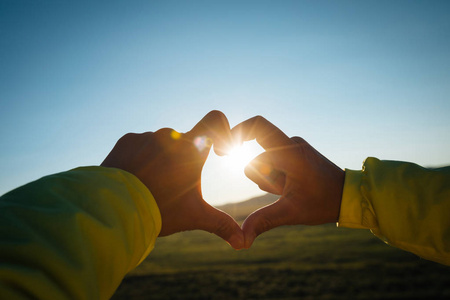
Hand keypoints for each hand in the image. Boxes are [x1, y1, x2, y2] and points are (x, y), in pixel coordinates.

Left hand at [101, 111, 243, 248]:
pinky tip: (133, 177)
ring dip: (160, 158)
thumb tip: (243, 242)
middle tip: (171, 185)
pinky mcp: (127, 140)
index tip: (217, 150)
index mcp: (192, 149)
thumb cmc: (160, 211)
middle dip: (181, 160)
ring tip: (148, 184)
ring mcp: (147, 136)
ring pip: (161, 144)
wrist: (114, 208)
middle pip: (185, 142)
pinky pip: (139, 144)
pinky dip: (139, 157)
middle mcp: (171, 136)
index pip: (215, 120)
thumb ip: (221, 225)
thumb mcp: (193, 216)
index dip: (221, 129)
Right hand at [231, 116, 344, 247]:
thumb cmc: (324, 202)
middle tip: (285, 190)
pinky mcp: (293, 152)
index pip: (257, 126)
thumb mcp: (291, 212)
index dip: (236, 132)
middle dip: (263, 178)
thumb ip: (263, 221)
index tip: (224, 150)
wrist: (348, 196)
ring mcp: (292, 147)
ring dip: (270, 179)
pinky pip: (272, 162)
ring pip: (263, 162)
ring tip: (291, 189)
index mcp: (289, 152)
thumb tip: (240, 240)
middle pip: (256, 158)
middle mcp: (290, 143)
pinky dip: (275, 176)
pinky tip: (291, 186)